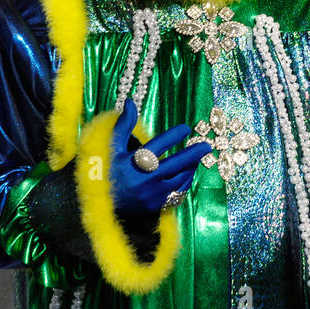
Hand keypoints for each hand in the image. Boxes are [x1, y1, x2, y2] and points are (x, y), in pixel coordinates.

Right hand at [109, 99, 211, 215]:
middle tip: (206, 145)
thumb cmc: (107, 172)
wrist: (102, 206)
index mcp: (133, 164)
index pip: (158, 146)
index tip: (185, 128)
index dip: (173, 136)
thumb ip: (123, 126)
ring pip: (179, 179)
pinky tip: (188, 172)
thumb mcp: (113, 149)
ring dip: (190, 167)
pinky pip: (177, 192)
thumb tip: (130, 102)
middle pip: (175, 165)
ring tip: (198, 157)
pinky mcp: (157, 205)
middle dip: (193, 154)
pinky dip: (185, 181)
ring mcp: (152, 194)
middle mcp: (145, 180)